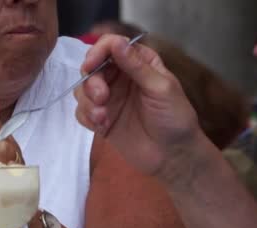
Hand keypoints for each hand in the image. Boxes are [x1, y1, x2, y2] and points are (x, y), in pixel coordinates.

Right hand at [74, 34, 201, 178]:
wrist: (172, 155)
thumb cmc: (174, 118)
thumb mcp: (160, 88)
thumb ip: (136, 66)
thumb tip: (116, 43)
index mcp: (138, 63)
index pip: (111, 46)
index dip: (97, 52)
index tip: (91, 66)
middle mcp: (121, 77)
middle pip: (92, 68)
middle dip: (92, 83)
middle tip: (101, 99)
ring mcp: (109, 98)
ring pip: (82, 90)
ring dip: (87, 103)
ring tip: (102, 118)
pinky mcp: (101, 118)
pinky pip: (81, 112)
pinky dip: (87, 117)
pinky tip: (102, 127)